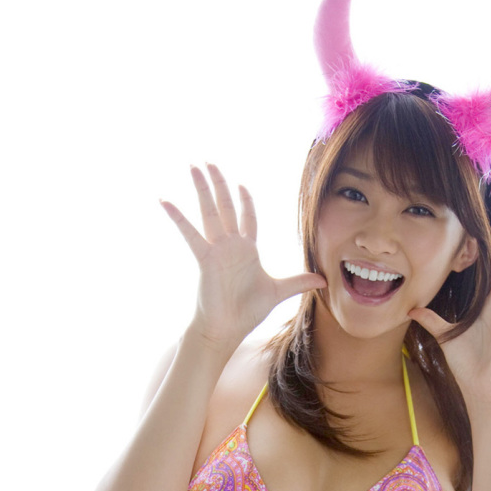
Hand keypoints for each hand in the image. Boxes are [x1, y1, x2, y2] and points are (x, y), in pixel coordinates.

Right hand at [160, 163, 325, 351]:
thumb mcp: (278, 292)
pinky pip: (190, 234)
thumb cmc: (247, 312)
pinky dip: (178, 218)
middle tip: (208, 161)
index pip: (247, 218)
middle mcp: (231, 246)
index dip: (245, 201)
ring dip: (202, 189)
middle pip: (225, 207)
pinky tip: (165, 201)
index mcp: (247, 250)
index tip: (241, 185)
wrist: (227, 329)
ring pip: (209, 212)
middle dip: (218, 184)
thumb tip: (324, 280)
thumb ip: (298, 281)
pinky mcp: (205, 259)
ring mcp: (216, 250)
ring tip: (194, 167)